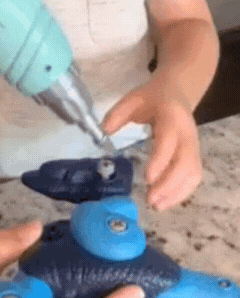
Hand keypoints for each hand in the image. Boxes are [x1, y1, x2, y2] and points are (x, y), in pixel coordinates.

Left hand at [103, 79, 201, 210]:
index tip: (148, 178)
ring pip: (193, 173)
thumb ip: (118, 113)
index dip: (161, 160)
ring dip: (177, 192)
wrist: (176, 92)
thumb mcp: (133, 99)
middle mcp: (187, 134)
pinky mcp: (194, 155)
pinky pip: (193, 176)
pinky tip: (165, 201)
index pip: (170, 142)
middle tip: (150, 199)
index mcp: (172, 118)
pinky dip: (181, 192)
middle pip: (186, 163)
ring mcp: (193, 145)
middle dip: (170, 184)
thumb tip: (105, 131)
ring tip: (157, 206)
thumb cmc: (153, 98)